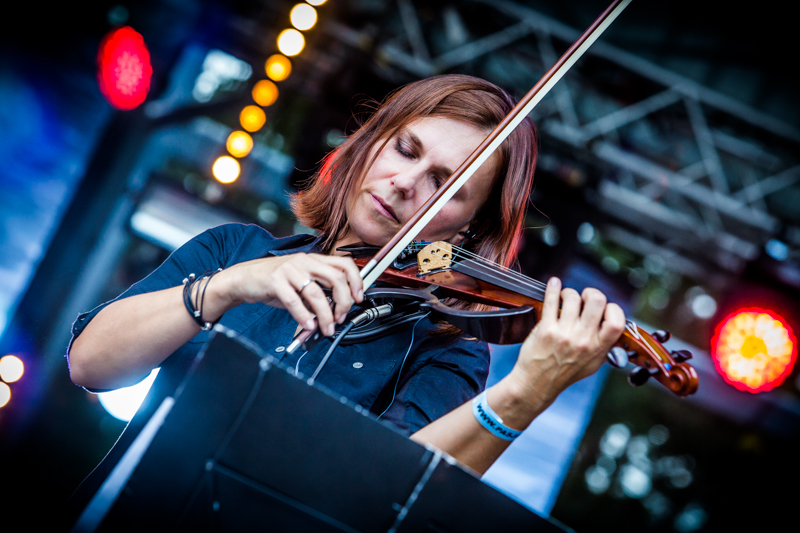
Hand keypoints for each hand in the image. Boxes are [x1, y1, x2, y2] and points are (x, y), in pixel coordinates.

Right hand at [220, 253, 363, 335]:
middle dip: (344, 302)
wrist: (243, 278)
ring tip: (325, 327)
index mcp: (313, 260)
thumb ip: (318, 295)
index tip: (358, 298)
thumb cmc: (273, 282)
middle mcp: (304, 261)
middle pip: (336, 278)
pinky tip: (308, 325)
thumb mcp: (299, 284)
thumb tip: (334, 313)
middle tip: (341, 317)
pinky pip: (294, 301)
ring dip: (325, 315)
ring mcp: (289, 270)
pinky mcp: (275, 280)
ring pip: (316, 293)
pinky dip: (303, 316)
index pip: (344, 264)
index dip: (356, 281)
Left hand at [511, 277, 625, 406]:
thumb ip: (604, 345)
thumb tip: (612, 324)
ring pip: (573, 297)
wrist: (537, 384)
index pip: (616, 321)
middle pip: (596, 301)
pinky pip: (551, 301)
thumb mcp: (592, 364)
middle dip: (591, 293)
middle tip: (584, 297)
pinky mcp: (545, 330)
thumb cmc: (564, 373)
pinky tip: (553, 284)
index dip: (613, 309)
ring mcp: (564, 334)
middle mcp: (583, 340)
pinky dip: (553, 288)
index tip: (605, 307)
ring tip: (565, 298)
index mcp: (598, 348)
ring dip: (569, 293)